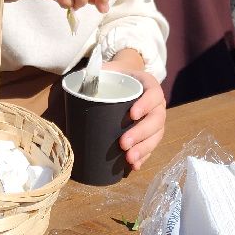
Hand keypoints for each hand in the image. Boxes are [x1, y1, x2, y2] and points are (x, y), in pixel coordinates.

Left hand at [104, 50, 165, 170]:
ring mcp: (155, 120)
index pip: (154, 94)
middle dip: (141, 133)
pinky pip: (152, 147)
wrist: (124, 81)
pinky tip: (134, 166)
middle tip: (123, 143)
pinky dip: (144, 157)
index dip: (146, 104)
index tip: (132, 114)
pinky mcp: (151, 134)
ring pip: (156, 136)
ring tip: (129, 159)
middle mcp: (156, 104)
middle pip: (156, 120)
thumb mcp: (107, 69)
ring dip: (144, 149)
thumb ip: (95, 72)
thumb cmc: (114, 76)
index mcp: (149, 85)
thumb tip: (77, 81)